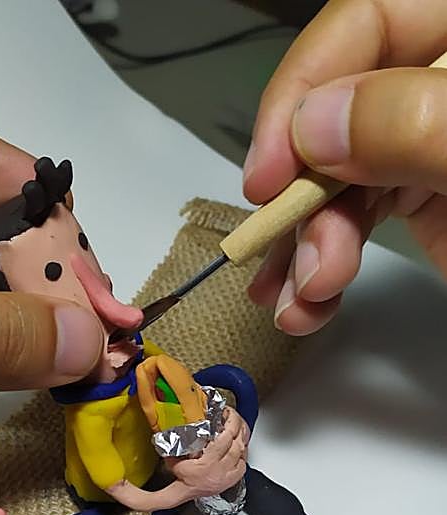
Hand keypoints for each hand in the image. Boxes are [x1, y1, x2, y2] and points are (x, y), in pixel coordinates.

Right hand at [166, 407, 246, 497]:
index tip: (228, 414)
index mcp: (208, 464)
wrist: (184, 493)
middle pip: (237, 446)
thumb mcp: (176, 458)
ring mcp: (228, 477)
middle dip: (238, 428)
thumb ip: (181, 444)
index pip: (225, 440)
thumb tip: (180, 427)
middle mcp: (220, 471)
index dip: (230, 424)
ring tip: (239, 428)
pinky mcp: (231, 481)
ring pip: (243, 454)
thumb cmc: (181, 476)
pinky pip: (243, 465)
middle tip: (235, 418)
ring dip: (242, 439)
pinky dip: (244, 454)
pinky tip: (241, 447)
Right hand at [243, 0, 446, 334]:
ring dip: (303, 247)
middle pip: (340, 111)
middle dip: (304, 198)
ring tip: (297, 305)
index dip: (302, 91)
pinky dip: (326, 264)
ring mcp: (433, 141)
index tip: (267, 176)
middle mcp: (443, 86)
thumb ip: (414, 124)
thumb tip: (313, 126)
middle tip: (291, 261)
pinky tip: (309, 304)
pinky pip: (358, 217)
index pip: (368, 21)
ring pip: (340, 175)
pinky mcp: (428, 196)